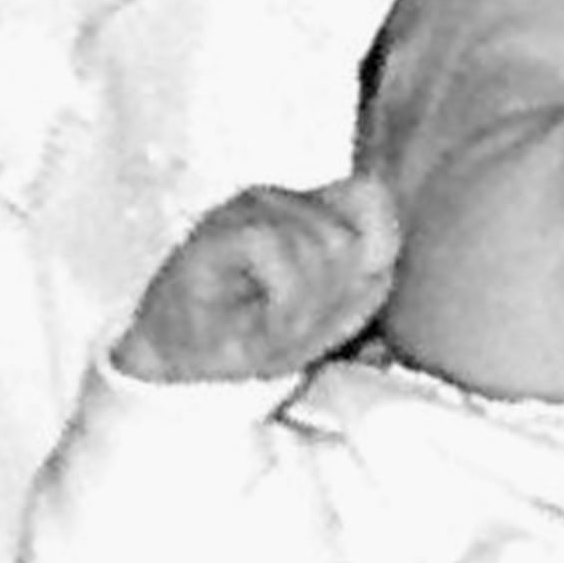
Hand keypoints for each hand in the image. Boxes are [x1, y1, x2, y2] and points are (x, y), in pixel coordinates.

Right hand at [119, 173, 401, 384]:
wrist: (175, 366)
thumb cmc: (245, 338)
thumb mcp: (322, 318)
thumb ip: (363, 283)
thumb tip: (388, 258)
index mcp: (307, 212)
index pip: (370, 196)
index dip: (376, 244)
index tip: (351, 289)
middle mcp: (279, 201)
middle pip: (348, 234)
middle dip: (333, 294)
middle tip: (297, 324)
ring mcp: (245, 212)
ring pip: (319, 241)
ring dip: (306, 302)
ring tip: (275, 325)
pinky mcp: (217, 232)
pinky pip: (275, 247)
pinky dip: (280, 297)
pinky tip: (264, 319)